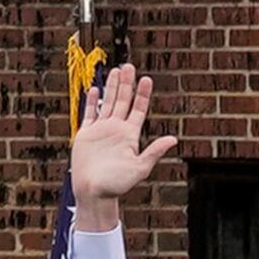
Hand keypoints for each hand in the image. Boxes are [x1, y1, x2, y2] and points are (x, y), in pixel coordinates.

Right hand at [68, 62, 180, 226]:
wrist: (93, 192)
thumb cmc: (117, 185)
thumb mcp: (140, 168)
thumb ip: (153, 152)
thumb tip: (174, 139)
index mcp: (130, 135)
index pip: (138, 109)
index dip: (142, 94)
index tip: (146, 79)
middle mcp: (116, 130)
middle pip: (122, 101)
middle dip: (126, 84)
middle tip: (129, 66)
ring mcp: (100, 131)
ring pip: (107, 104)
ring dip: (111, 88)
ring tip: (115, 71)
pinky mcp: (85, 135)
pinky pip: (89, 114)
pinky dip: (92, 102)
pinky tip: (95, 89)